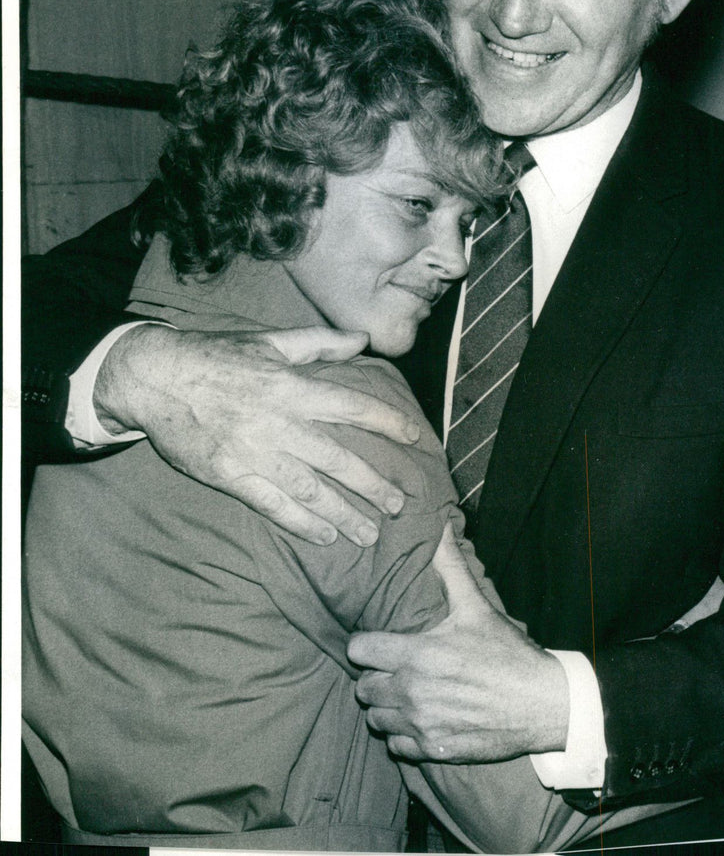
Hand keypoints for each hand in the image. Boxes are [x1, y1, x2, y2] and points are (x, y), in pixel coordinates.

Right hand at [94, 323, 419, 545]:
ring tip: (369, 533)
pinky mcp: (229, 475)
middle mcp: (277, 421)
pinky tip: (325, 536)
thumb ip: (319, 342)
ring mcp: (253, 451)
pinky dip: (301, 524)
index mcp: (290, 385)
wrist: (155, 376)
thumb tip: (362, 340)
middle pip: (337, 458)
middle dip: (372, 484)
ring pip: (309, 490)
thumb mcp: (269, 340)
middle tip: (398, 504)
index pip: (352, 406)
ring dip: (343, 513)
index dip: (387, 423)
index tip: (414, 438)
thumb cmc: (216, 355)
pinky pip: (272, 505)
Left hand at [348, 523, 568, 760]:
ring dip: (386, 705)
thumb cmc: (508, 654)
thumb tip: (440, 527)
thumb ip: (450, 567)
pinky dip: (402, 734)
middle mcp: (412, 692)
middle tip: (392, 667)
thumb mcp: (476, 607)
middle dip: (374, 674)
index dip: (364, 643)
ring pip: (376, 718)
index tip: (377, 641)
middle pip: (362, 687)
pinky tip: (419, 718)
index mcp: (418, 654)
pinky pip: (395, 746)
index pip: (358, 650)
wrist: (542, 706)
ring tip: (404, 692)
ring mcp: (421, 725)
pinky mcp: (433, 750)